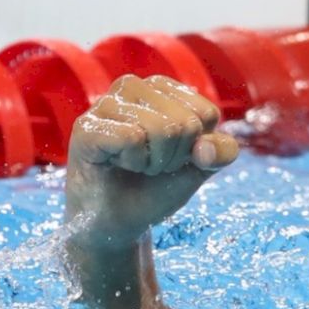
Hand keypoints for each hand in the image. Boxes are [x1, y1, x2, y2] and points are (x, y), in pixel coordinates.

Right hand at [64, 74, 238, 247]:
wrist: (118, 221)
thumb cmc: (156, 186)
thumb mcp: (201, 167)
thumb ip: (221, 152)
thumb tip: (205, 147)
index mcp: (163, 88)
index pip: (206, 114)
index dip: (196, 147)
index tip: (172, 155)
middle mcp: (133, 87)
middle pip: (186, 122)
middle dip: (174, 156)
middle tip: (150, 165)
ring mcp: (106, 103)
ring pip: (163, 129)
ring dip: (154, 162)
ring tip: (133, 165)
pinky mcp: (87, 125)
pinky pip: (133, 138)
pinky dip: (134, 162)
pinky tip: (116, 164)